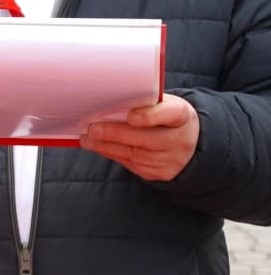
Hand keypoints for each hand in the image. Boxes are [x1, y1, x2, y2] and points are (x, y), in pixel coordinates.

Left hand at [80, 94, 199, 180]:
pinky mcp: (160, 172)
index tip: (131, 116)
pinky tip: (98, 146)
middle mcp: (180, 140)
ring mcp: (172, 160)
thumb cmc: (165, 117)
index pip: (172, 114)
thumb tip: (108, 101)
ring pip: (136, 154)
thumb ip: (142, 103)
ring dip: (106, 146)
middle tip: (93, 129)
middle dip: (116, 134)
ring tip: (88, 139)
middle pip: (148, 139)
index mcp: (183, 116)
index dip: (151, 116)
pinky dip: (112, 154)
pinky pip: (132, 164)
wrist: (186, 141)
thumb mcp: (161, 105)